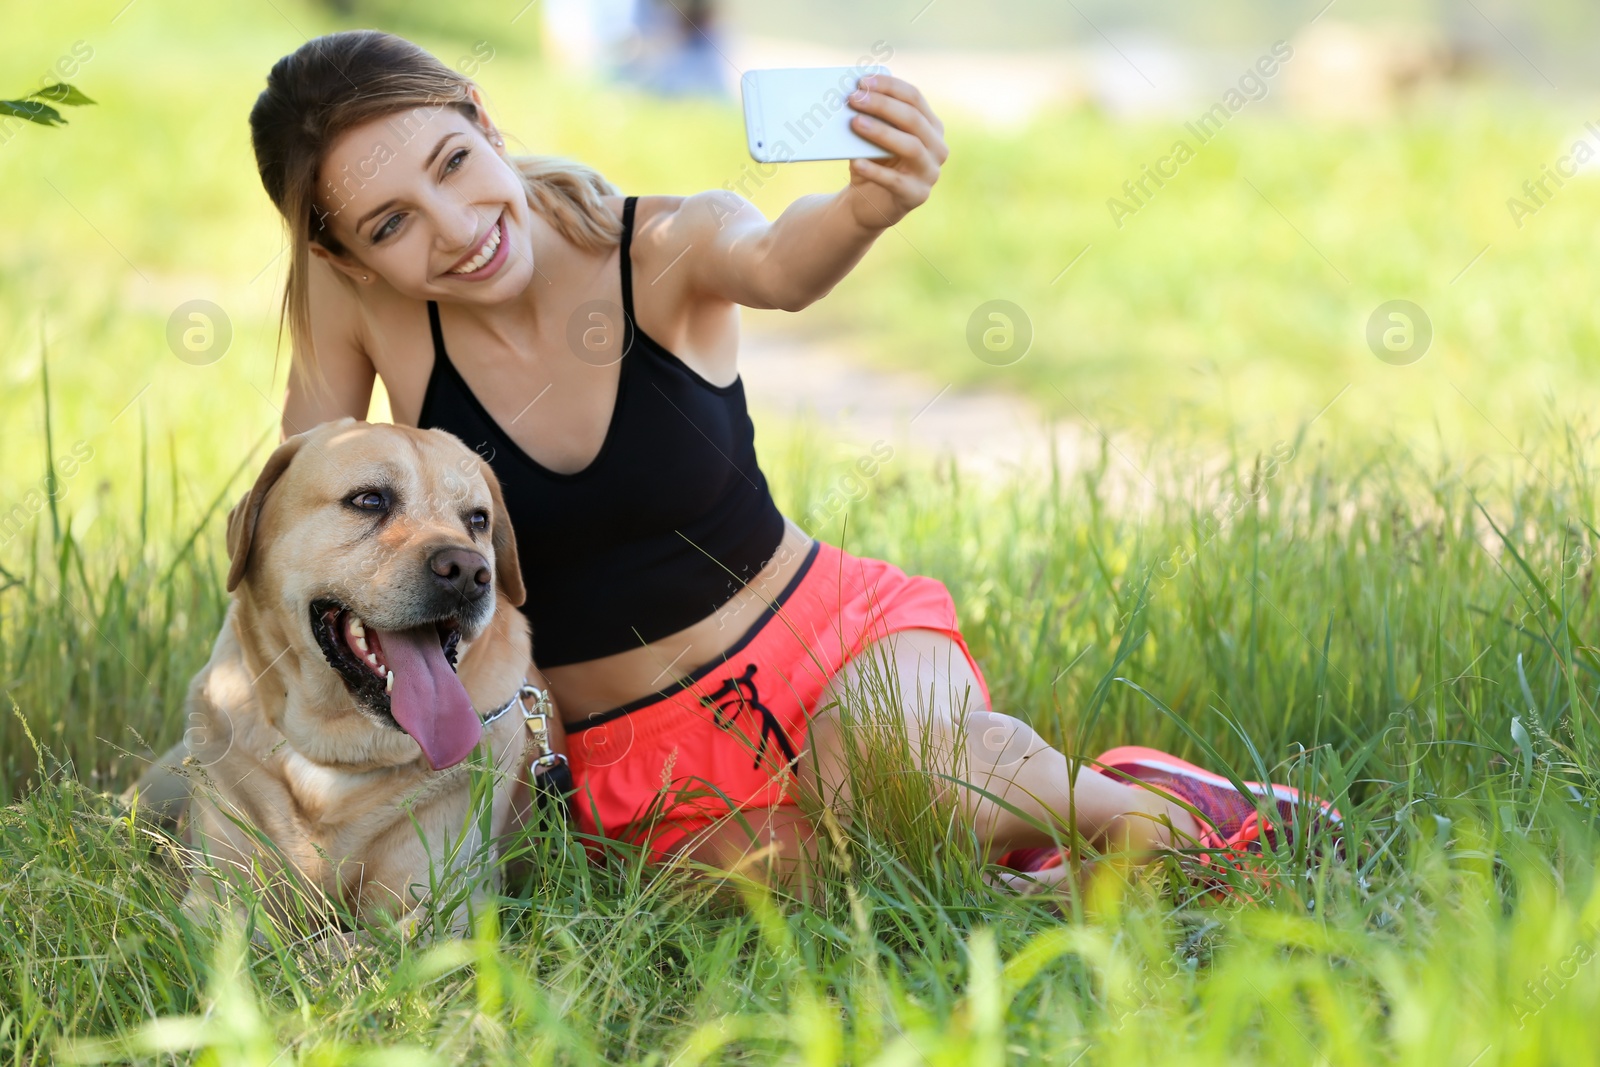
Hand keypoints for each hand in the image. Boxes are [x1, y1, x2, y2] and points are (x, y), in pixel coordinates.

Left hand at [844, 74, 947, 229]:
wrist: (869, 204)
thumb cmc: (872, 162)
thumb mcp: (873, 137)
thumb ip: (872, 118)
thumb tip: (855, 97)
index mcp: (930, 126)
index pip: (914, 98)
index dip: (889, 87)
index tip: (863, 81)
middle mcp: (937, 147)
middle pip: (913, 119)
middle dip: (882, 105)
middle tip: (854, 99)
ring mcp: (930, 173)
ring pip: (910, 146)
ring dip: (881, 132)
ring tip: (854, 123)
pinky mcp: (916, 195)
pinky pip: (896, 181)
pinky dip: (875, 171)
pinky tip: (857, 162)